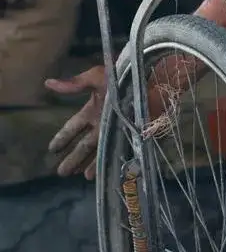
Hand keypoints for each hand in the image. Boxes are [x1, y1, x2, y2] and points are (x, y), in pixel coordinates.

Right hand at [46, 66, 174, 179]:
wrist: (151, 81)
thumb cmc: (123, 77)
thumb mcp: (96, 77)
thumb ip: (74, 84)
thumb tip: (48, 83)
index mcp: (93, 109)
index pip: (74, 127)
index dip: (63, 138)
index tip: (52, 149)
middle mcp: (102, 122)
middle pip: (84, 144)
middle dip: (72, 157)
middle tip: (61, 172)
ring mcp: (116, 130)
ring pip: (98, 151)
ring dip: (88, 163)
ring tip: (78, 175)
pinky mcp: (130, 135)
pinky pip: (116, 151)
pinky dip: (107, 162)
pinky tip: (100, 172)